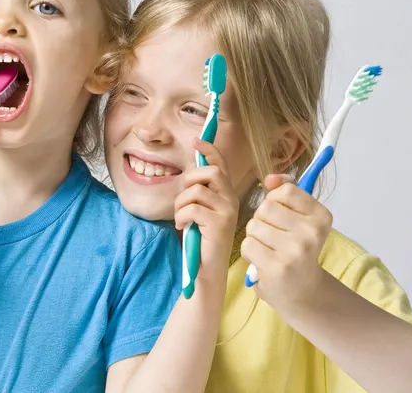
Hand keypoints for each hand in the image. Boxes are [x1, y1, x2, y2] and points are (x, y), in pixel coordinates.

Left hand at [174, 139, 239, 283]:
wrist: (206, 270)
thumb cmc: (200, 240)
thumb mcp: (199, 211)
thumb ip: (199, 193)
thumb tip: (189, 172)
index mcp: (226, 195)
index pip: (220, 165)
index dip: (209, 150)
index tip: (196, 141)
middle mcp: (231, 200)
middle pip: (210, 172)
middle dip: (189, 180)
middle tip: (183, 198)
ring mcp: (227, 211)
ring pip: (196, 190)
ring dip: (180, 203)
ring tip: (180, 218)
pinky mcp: (219, 223)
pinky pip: (192, 208)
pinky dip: (180, 216)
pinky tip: (182, 227)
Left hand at [241, 174, 332, 310]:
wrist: (302, 291)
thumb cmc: (296, 249)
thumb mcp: (299, 218)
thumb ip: (286, 192)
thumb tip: (270, 178)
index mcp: (322, 217)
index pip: (286, 191)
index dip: (275, 199)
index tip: (281, 214)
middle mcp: (312, 233)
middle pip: (266, 207)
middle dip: (262, 219)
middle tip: (273, 236)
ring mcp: (295, 251)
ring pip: (254, 225)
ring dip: (255, 236)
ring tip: (268, 248)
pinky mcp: (276, 268)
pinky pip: (248, 245)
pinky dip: (250, 251)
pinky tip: (262, 261)